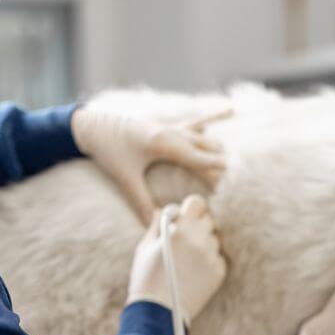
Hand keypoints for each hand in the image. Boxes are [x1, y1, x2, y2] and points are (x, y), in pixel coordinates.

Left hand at [73, 107, 229, 223]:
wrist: (92, 126)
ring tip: (238, 161)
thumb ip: (141, 201)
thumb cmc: (108, 151)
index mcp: (164, 143)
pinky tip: (231, 109)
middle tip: (242, 178)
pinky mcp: (167, 125)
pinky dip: (213, 116)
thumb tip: (155, 224)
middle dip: (222, 164)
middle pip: (206, 149)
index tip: (236, 179)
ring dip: (219, 148)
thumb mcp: (125, 178)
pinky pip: (195, 121)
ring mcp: (171, 127)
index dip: (217, 170)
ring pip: (204, 137)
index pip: (198, 159)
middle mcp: (172, 132)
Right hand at [126, 195, 226, 323]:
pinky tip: (194, 272)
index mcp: (179, 230)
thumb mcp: (145, 248)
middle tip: (186, 236)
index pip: (196, 202)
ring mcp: (211, 256)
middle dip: (198, 224)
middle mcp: (198, 240)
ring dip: (204, 243)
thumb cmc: (145, 278)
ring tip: (187, 259)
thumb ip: (157, 225)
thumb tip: (163, 210)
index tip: (187, 213)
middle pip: (208, 219)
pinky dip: (209, 261)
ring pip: (214, 239)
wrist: (158, 311)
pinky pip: (218, 257)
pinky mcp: (219, 272)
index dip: (192, 207)